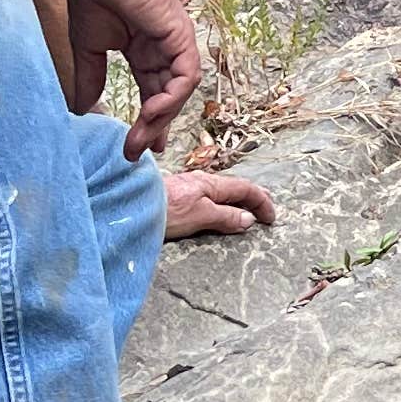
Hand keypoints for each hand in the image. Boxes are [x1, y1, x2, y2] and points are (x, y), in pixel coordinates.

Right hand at [68, 0, 201, 157]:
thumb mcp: (89, 47)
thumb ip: (91, 79)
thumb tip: (83, 109)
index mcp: (146, 50)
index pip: (154, 91)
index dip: (148, 120)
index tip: (136, 146)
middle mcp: (165, 48)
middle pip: (168, 96)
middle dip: (155, 127)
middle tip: (137, 153)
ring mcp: (176, 42)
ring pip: (179, 91)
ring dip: (161, 118)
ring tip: (140, 140)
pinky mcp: (182, 35)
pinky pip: (186, 76)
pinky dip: (173, 97)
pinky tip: (153, 114)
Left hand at [162, 167, 276, 239]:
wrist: (128, 207)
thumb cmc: (165, 210)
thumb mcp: (201, 215)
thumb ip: (225, 217)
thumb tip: (248, 219)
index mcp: (211, 184)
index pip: (246, 189)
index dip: (262, 202)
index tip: (272, 218)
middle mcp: (201, 182)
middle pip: (234, 189)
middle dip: (252, 199)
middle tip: (265, 211)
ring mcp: (188, 189)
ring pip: (220, 194)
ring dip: (237, 202)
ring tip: (245, 213)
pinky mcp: (176, 198)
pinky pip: (207, 200)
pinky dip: (221, 206)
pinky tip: (216, 214)